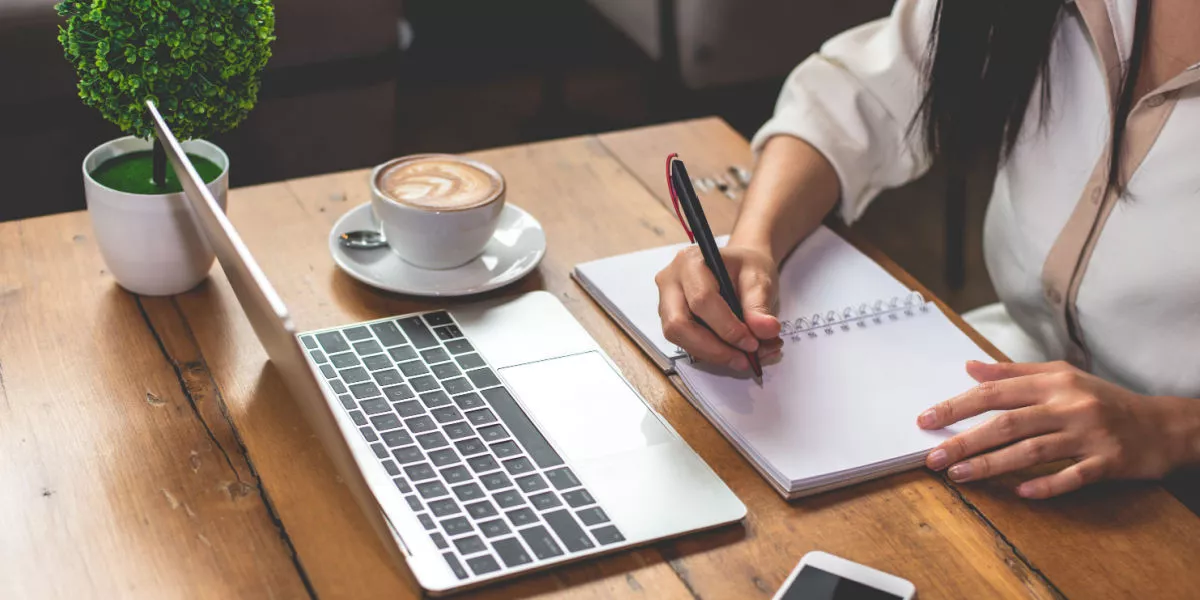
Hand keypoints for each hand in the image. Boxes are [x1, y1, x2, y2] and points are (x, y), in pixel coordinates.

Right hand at [654, 244, 782, 370]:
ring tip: (742, 358)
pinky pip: (685, 343)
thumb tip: (766, 331)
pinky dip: (710, 353)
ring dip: (711, 354)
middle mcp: (670, 282)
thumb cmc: (746, 268)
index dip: (727, 328)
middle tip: (743, 359)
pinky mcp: (671, 319)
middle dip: (713, 349)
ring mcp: (666, 302)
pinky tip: (732, 352)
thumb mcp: (759, 280)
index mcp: (690, 262)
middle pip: (679, 324)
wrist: (740, 268)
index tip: (752, 343)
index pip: (701, 300)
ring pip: (678, 338)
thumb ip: (760, 306)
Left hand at [918, 360, 1198, 498]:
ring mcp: (1089, 434)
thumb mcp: (1061, 376)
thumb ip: (1013, 373)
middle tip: (933, 457)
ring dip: (992, 464)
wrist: (1163, 424)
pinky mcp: (1108, 461)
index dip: (956, 406)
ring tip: (959, 475)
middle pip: (1007, 422)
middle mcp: (1068, 405)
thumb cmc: (1103, 399)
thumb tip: (970, 368)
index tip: (925, 419)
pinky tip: (1021, 492)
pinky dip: (1047, 484)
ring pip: (1032, 450)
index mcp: (1052, 382)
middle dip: (965, 440)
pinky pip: (1073, 475)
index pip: (994, 393)